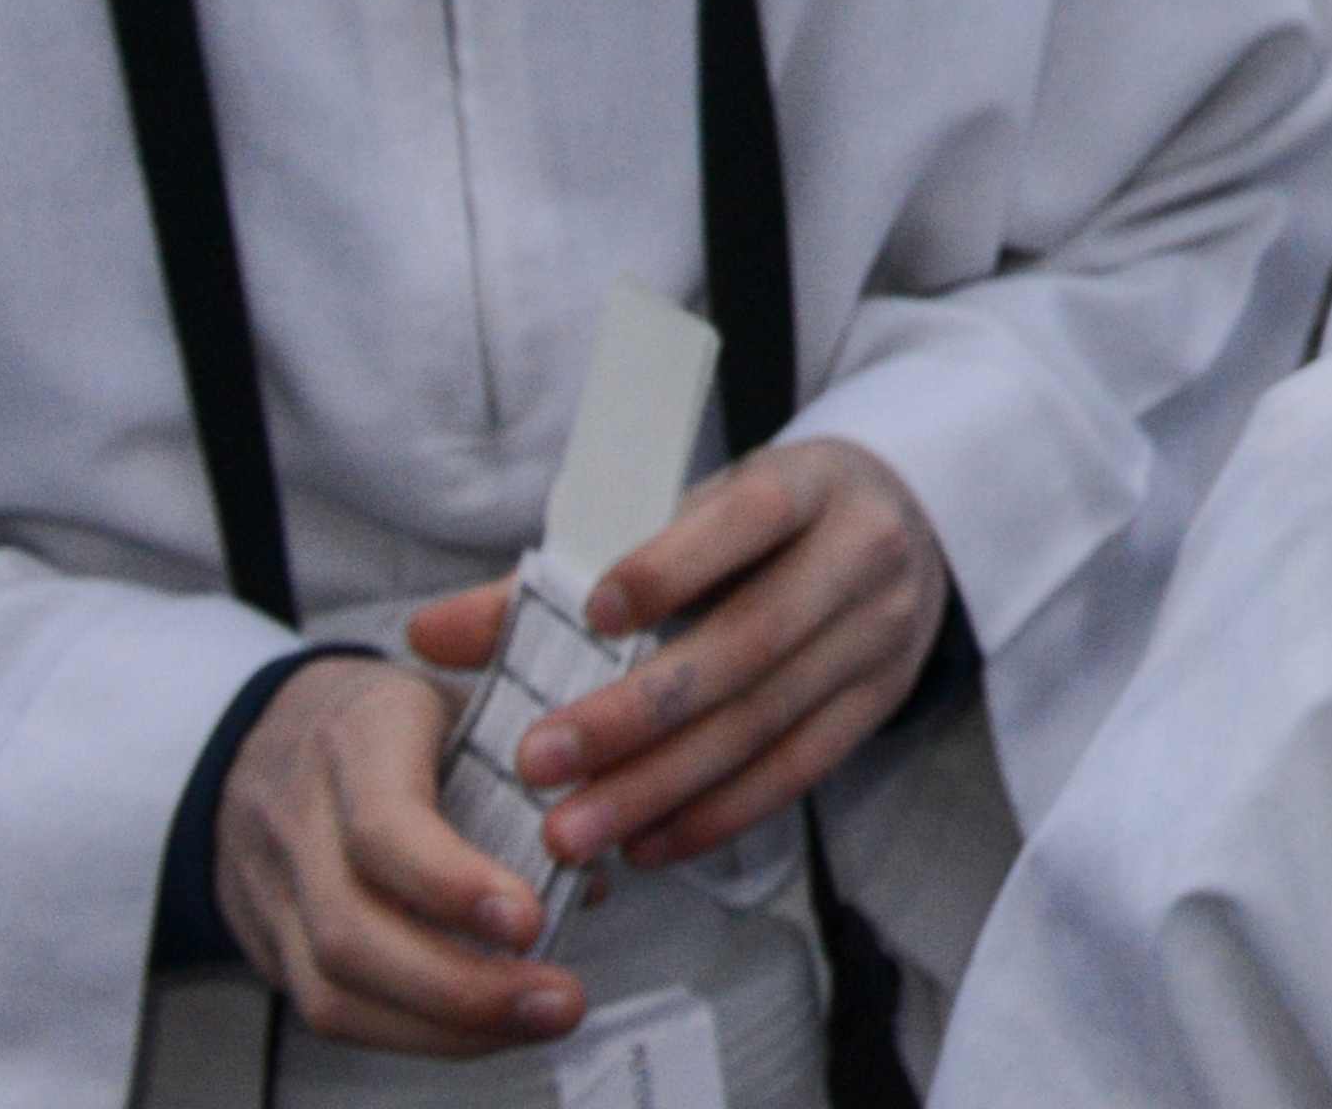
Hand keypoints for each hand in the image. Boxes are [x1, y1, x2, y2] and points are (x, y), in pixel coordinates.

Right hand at [214, 651, 578, 1058]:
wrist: (265, 733)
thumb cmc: (394, 718)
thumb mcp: (461, 697)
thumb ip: (530, 765)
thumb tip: (588, 873)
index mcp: (357, 735)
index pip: (381, 825)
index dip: (450, 884)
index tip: (530, 922)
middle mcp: (299, 818)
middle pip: (350, 931)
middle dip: (460, 986)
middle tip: (559, 1000)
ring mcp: (273, 891)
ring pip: (332, 990)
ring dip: (444, 1027)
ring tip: (536, 1022)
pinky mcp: (269, 945)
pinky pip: (327, 1011)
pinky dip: (413, 1033)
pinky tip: (484, 1032)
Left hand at [468, 435, 949, 873]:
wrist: (902, 523)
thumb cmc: (760, 522)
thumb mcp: (685, 514)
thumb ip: (560, 574)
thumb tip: (429, 634)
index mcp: (807, 486)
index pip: (746, 519)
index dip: (672, 567)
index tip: (591, 615)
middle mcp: (859, 558)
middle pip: (749, 643)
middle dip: (636, 713)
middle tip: (538, 762)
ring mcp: (878, 637)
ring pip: (765, 722)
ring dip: (661, 785)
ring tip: (571, 832)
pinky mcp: (879, 703)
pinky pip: (797, 772)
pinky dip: (717, 815)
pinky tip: (646, 845)